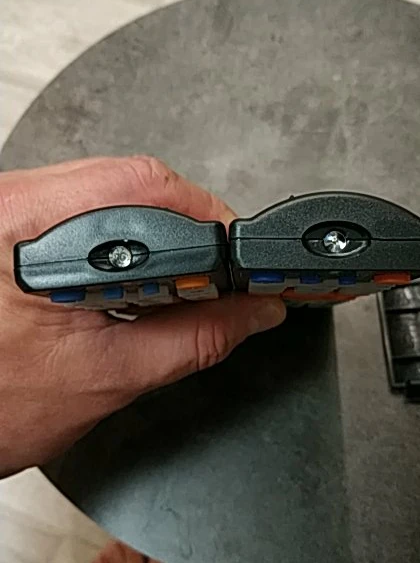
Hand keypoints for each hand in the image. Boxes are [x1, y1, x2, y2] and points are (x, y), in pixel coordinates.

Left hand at [0, 156, 284, 475]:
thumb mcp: (103, 379)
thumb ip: (191, 341)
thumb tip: (252, 313)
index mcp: (25, 223)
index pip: (144, 187)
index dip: (208, 220)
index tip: (239, 259)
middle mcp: (11, 202)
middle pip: (129, 182)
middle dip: (186, 231)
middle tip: (213, 280)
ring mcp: (8, 211)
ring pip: (108, 196)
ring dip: (154, 239)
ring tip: (173, 287)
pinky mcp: (9, 226)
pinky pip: (82, 216)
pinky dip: (120, 247)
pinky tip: (131, 282)